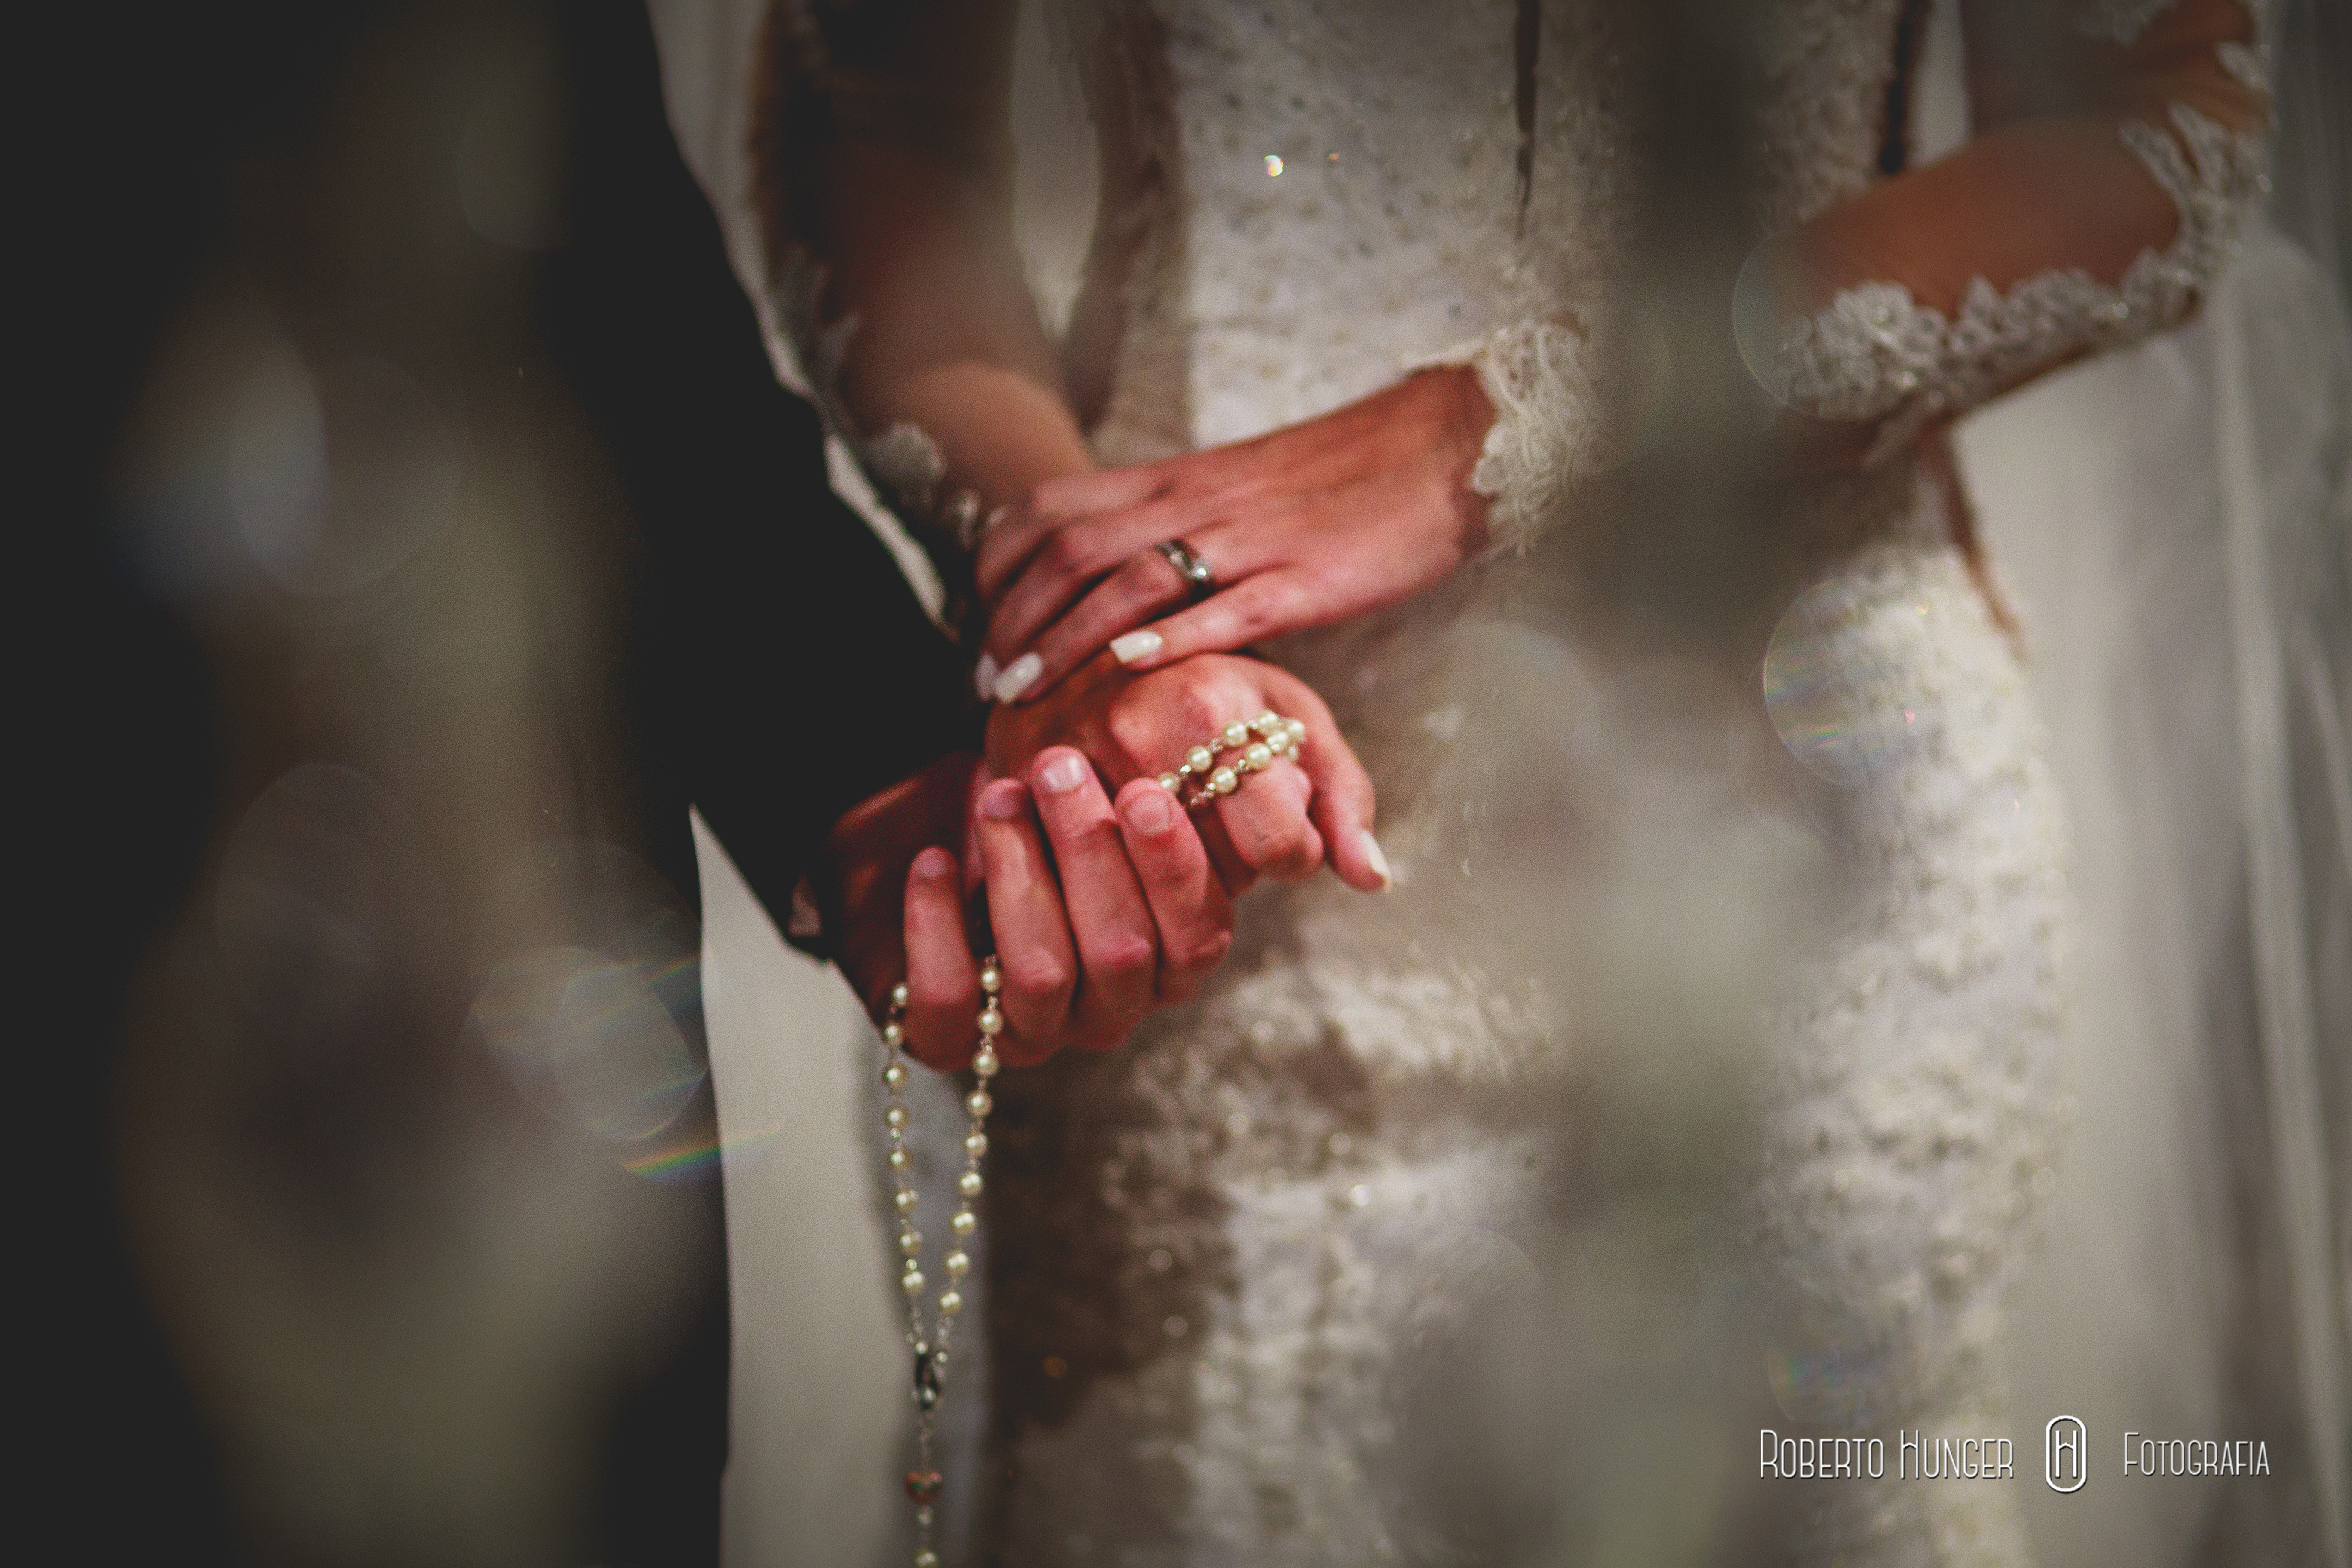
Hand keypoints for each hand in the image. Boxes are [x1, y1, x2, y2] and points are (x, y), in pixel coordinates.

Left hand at [820, 750, 1237, 1071]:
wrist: (930, 827)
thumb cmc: (1036, 808)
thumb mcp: (1096, 791)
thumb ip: (1147, 797)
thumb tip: (1186, 771)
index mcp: (1166, 961)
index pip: (1197, 939)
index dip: (1173, 871)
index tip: (1143, 792)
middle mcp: (1108, 1008)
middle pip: (1120, 952)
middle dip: (1090, 851)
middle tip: (1059, 768)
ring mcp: (1031, 1030)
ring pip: (1042, 975)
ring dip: (1019, 873)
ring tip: (999, 798)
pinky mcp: (948, 1036)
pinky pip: (949, 1000)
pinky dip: (937, 927)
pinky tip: (934, 862)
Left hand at [975, 365, 1492, 702]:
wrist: (1435, 450)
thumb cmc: (1334, 484)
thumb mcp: (1230, 493)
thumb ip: (1167, 528)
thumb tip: (1106, 582)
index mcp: (1171, 484)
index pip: (1048, 511)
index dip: (998, 569)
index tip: (981, 627)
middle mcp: (1193, 505)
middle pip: (1071, 552)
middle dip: (1015, 621)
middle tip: (988, 686)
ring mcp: (1249, 540)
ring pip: (1132, 582)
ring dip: (1067, 641)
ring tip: (1025, 697)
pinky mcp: (1305, 577)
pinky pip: (1229, 605)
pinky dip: (1172, 637)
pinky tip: (1130, 670)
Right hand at [985, 650, 1389, 897]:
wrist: (1104, 629)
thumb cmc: (1218, 681)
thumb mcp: (1292, 716)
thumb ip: (1342, 796)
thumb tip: (1371, 879)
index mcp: (1209, 706)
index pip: (1277, 848)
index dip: (1288, 849)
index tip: (1274, 820)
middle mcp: (1128, 728)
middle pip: (1211, 874)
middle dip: (1230, 860)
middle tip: (1222, 812)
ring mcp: (1063, 754)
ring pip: (1143, 881)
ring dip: (1170, 866)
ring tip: (1175, 812)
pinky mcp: (1012, 774)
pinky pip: (1077, 870)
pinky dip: (1106, 861)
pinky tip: (1119, 822)